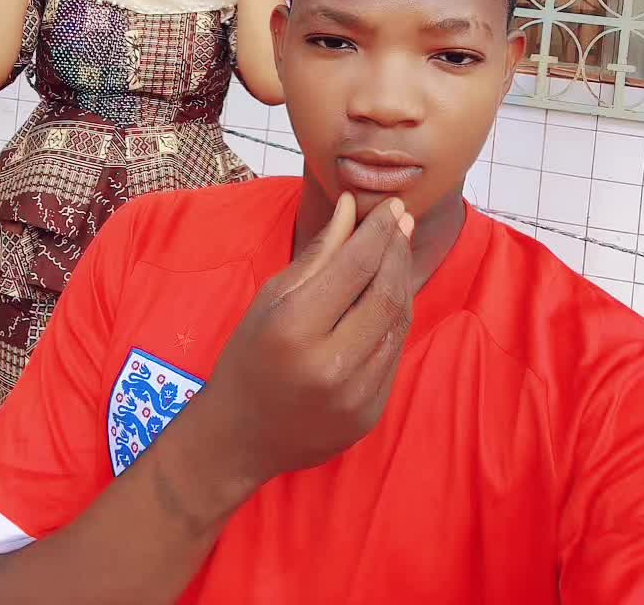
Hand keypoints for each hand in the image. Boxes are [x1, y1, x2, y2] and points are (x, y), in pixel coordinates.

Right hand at [195, 195, 413, 497]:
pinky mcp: (371, 414)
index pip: (354, 267)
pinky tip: (391, 293)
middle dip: (398, 251)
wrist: (241, 437)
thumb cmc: (248, 356)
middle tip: (401, 221)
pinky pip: (394, 354)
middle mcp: (330, 365)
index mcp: (294, 330)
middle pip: (385, 294)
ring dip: (403, 281)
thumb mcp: (272, 297)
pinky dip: (397, 318)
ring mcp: (355, 397)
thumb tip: (352, 205)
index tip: (392, 206)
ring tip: (399, 250)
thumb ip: (319, 252)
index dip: (379, 231)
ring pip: (398, 324)